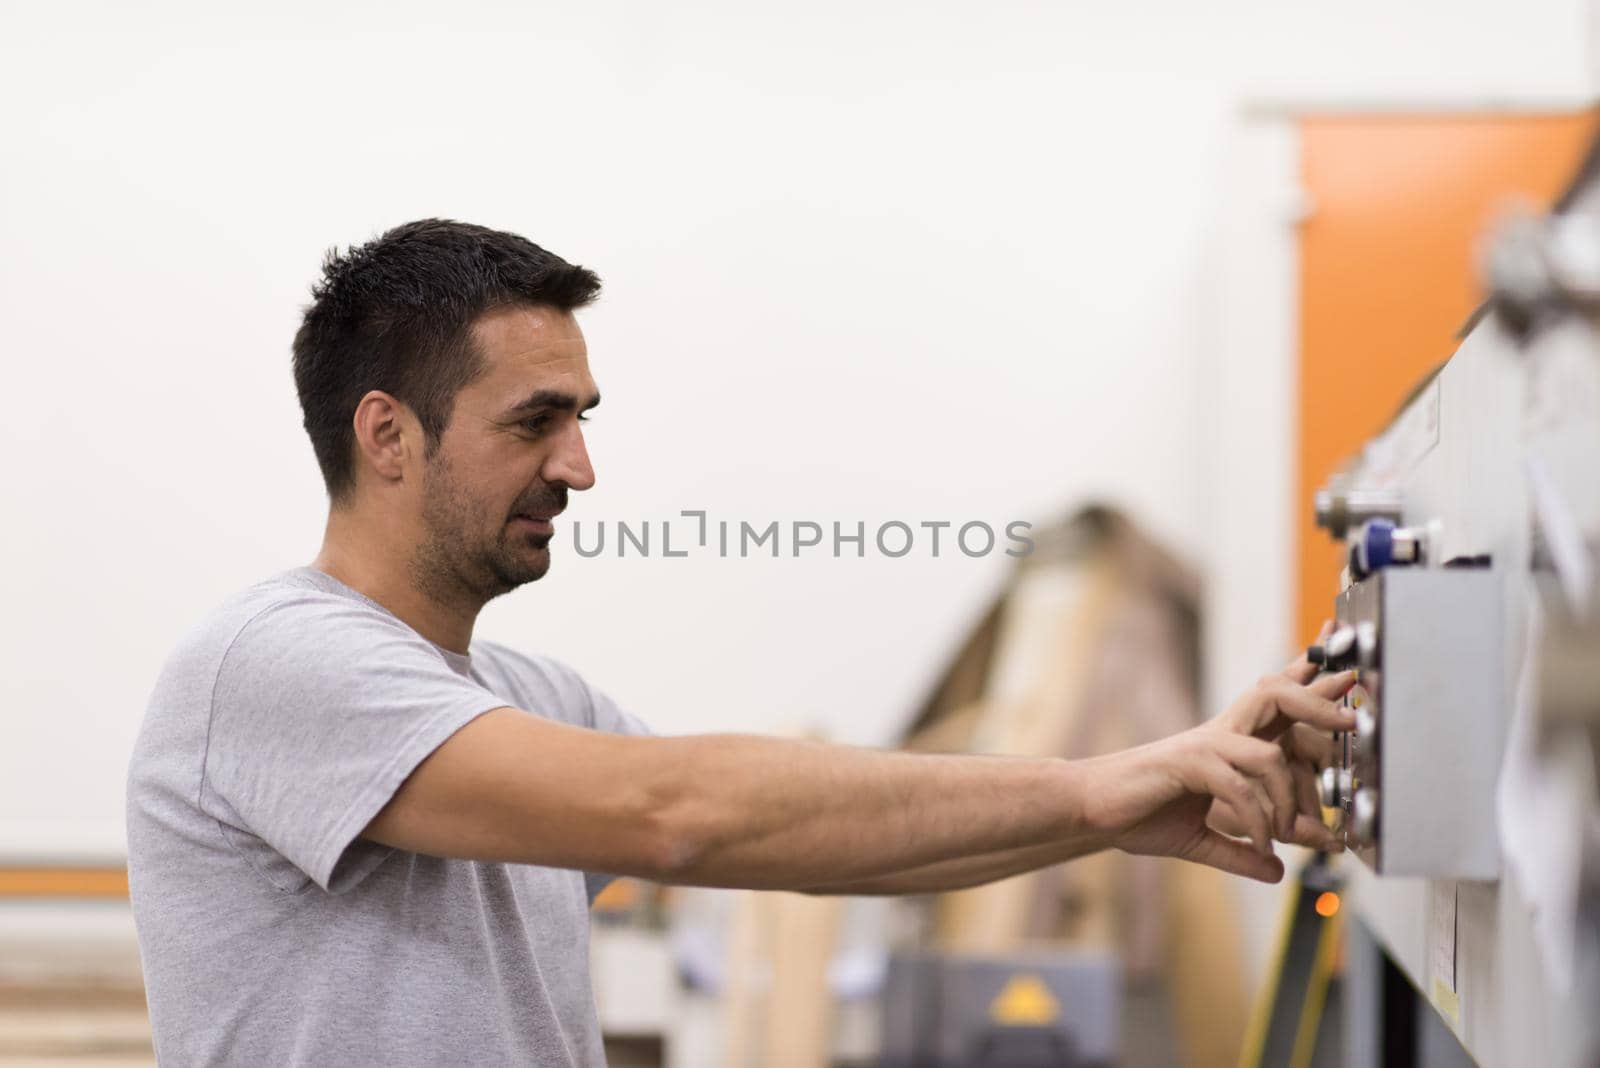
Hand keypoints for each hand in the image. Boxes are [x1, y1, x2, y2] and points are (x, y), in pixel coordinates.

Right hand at [1076, 632, 1355, 882]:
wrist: (1093, 810)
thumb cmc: (1140, 813)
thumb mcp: (1202, 839)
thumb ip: (1242, 852)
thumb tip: (1276, 872)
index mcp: (1227, 742)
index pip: (1273, 701)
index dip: (1308, 675)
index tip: (1341, 659)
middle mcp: (1220, 733)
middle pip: (1278, 696)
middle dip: (1319, 700)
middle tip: (1354, 718)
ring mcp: (1205, 745)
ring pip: (1270, 753)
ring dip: (1293, 800)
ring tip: (1298, 835)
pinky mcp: (1189, 763)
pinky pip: (1240, 790)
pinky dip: (1260, 824)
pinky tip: (1263, 848)